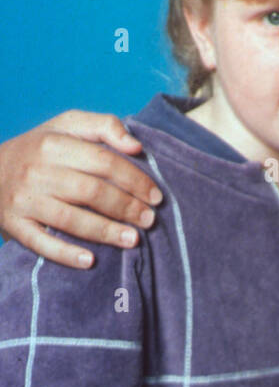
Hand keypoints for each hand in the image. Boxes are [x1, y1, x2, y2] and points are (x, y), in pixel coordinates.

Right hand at [0, 111, 160, 266]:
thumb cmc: (40, 148)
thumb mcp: (67, 125)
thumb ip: (104, 126)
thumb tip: (136, 146)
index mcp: (54, 144)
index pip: (103, 162)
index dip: (134, 179)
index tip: (156, 196)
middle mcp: (37, 172)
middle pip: (91, 191)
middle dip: (125, 207)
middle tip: (149, 220)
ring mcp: (24, 200)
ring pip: (70, 219)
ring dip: (105, 232)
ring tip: (133, 240)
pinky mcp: (14, 225)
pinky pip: (41, 242)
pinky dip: (66, 253)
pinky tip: (90, 261)